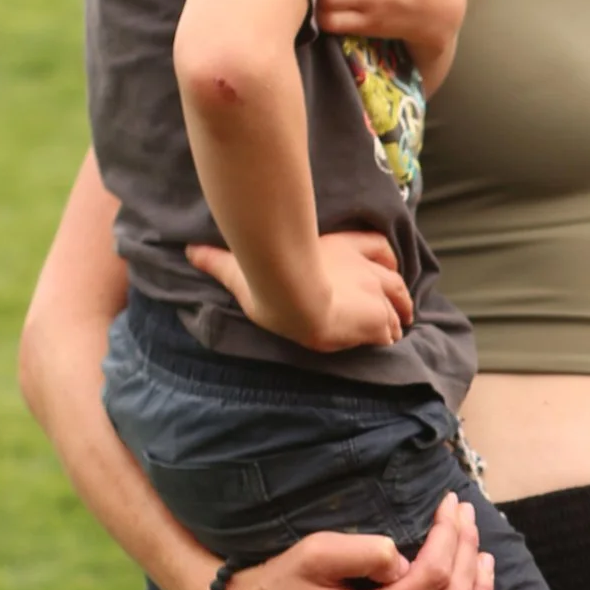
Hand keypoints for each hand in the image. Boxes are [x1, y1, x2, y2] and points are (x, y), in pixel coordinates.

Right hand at [187, 227, 413, 352]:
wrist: (295, 296)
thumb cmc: (270, 276)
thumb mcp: (242, 267)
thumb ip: (219, 260)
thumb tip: (189, 250)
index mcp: (339, 249)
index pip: (375, 247)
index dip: (381, 258)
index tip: (384, 267)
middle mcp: (363, 268)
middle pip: (393, 276)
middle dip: (397, 289)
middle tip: (399, 303)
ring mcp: (374, 292)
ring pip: (399, 302)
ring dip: (400, 313)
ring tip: (400, 325)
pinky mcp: (377, 318)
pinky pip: (389, 331)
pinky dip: (389, 336)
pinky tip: (385, 343)